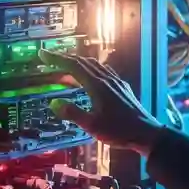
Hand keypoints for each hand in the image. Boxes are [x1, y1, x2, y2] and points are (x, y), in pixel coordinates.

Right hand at [39, 49, 162, 157]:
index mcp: (97, 86)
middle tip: (49, 59)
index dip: (57, 59)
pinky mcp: (122, 87)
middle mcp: (107, 79)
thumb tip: (53, 103)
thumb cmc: (119, 131)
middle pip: (83, 62)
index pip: (74, 66)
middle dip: (64, 58)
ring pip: (94, 65)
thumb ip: (72, 113)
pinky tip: (90, 77)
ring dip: (78, 62)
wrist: (146, 133)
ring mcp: (116, 82)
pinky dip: (91, 69)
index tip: (43, 54)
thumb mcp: (92, 126)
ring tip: (65, 67)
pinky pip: (103, 71)